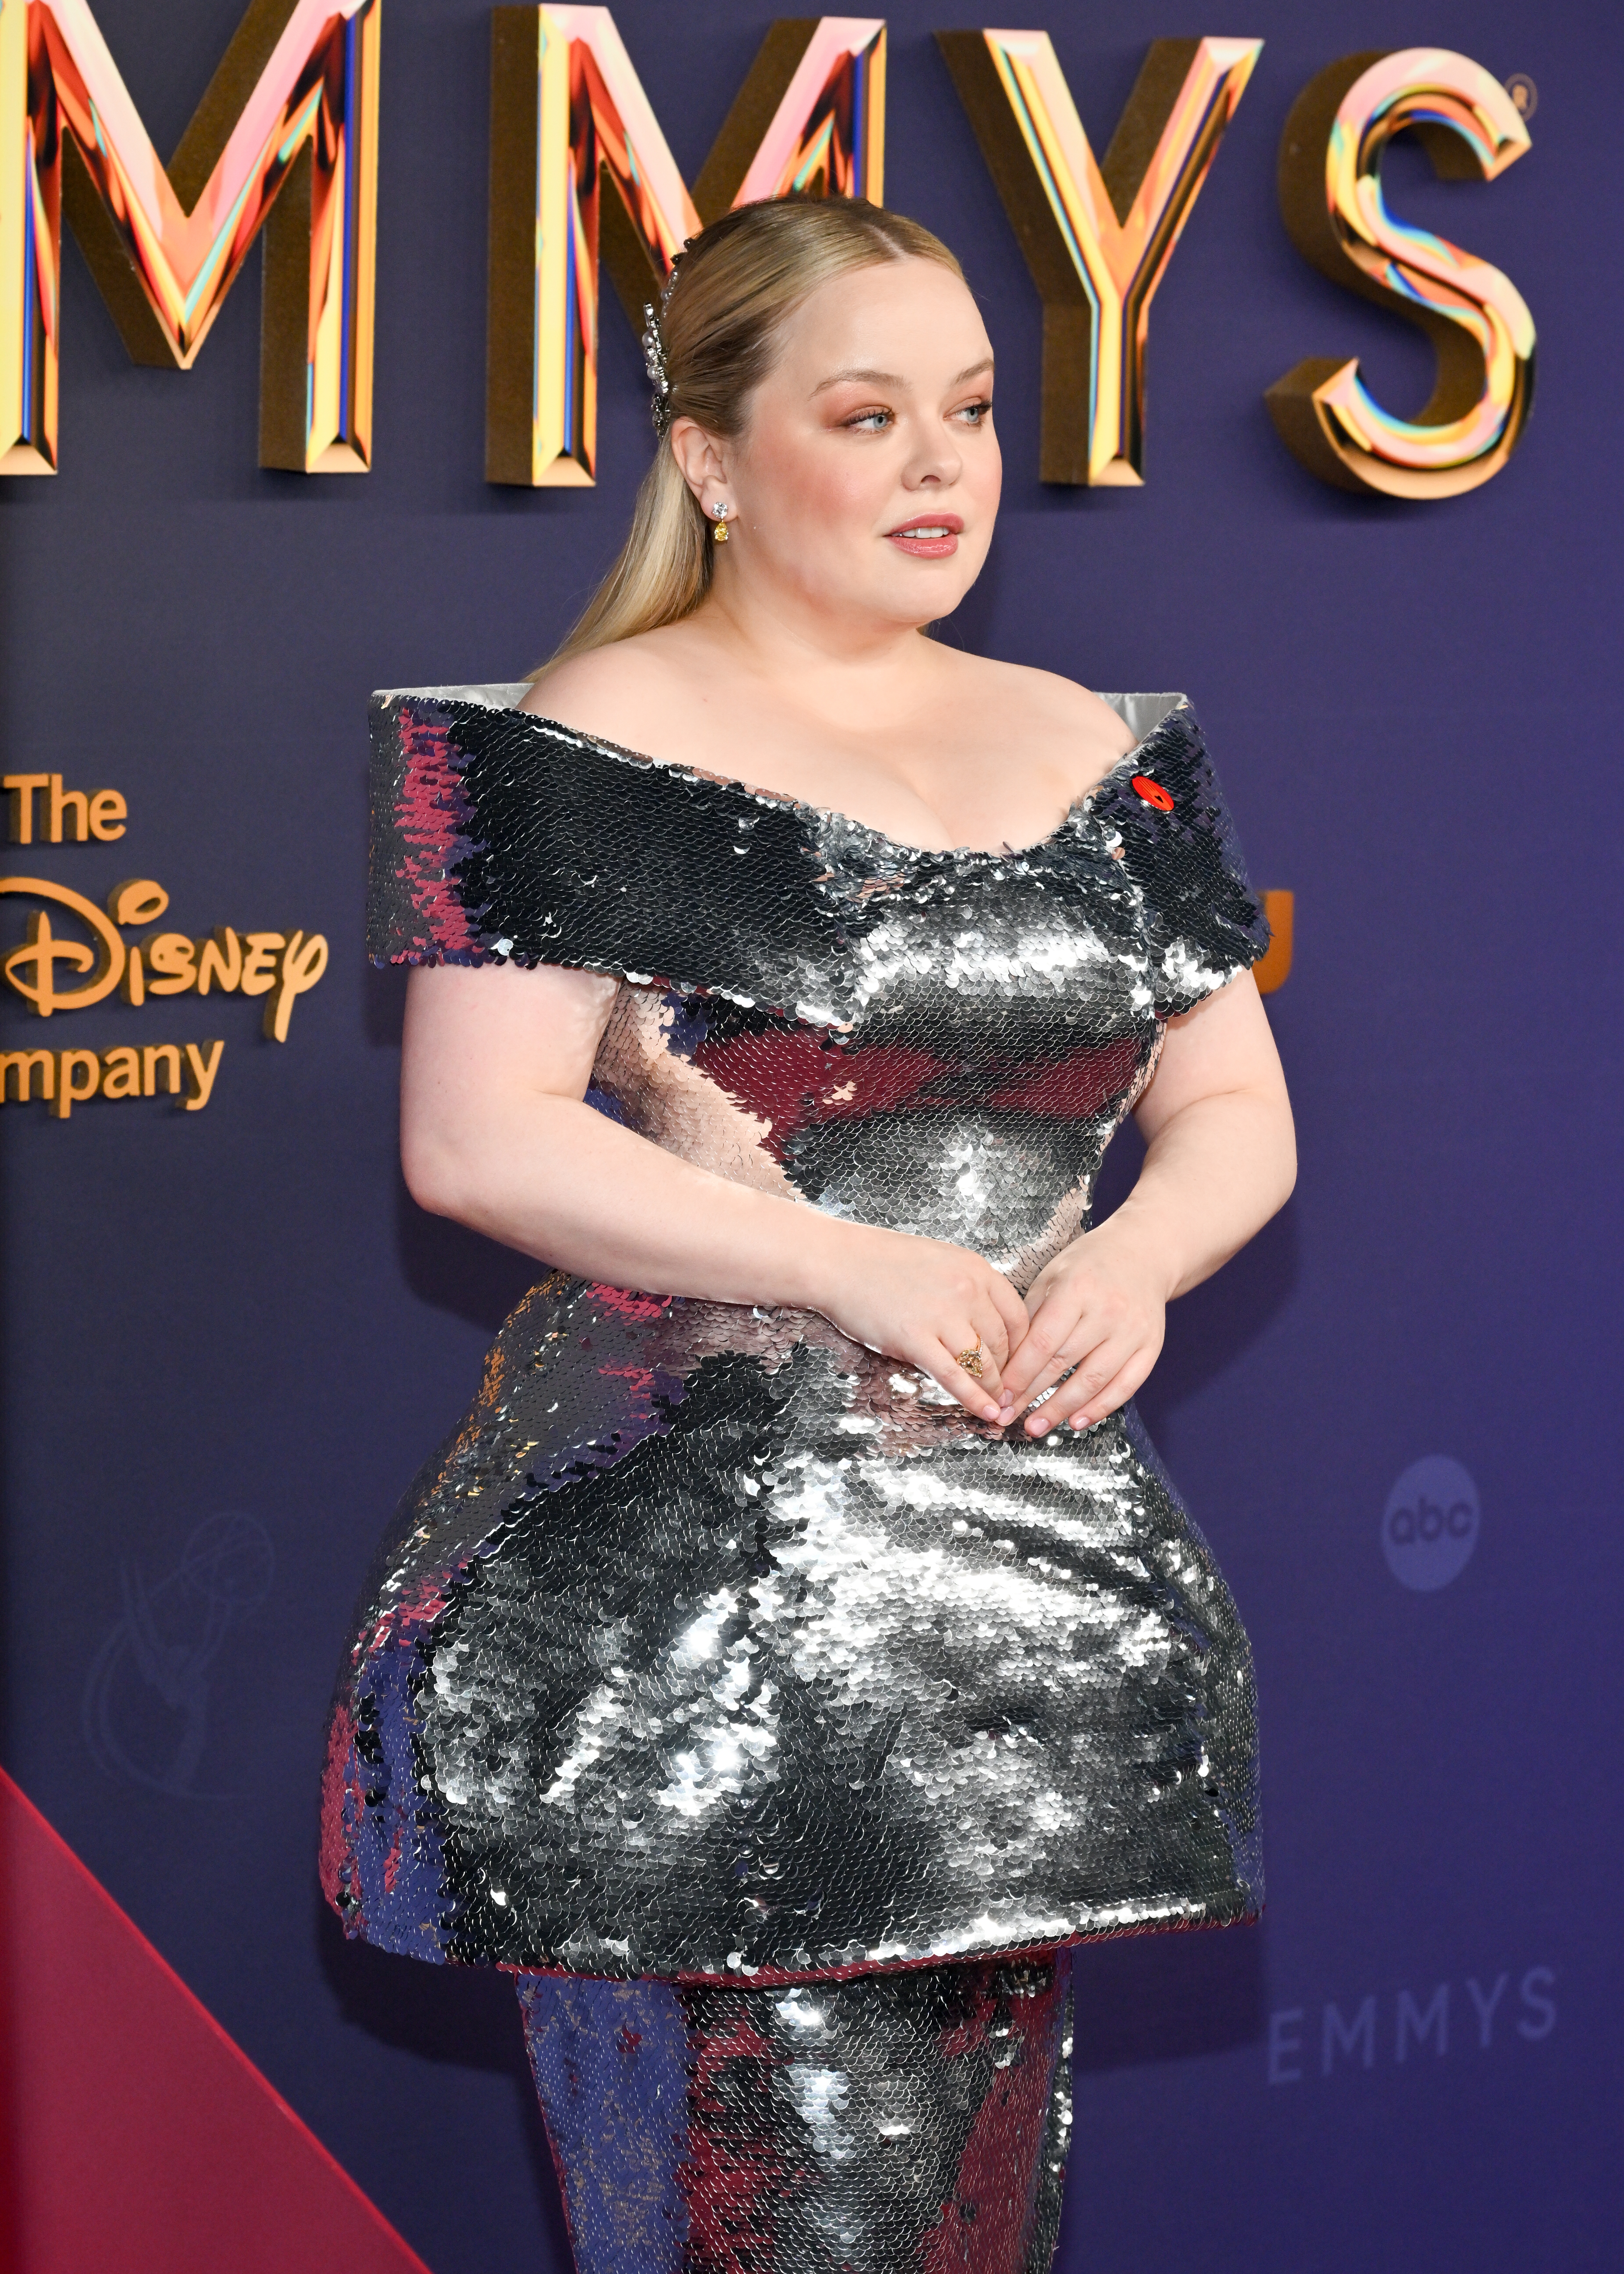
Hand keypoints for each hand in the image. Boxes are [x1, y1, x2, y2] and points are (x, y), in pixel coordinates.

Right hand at [807, 1224, 1029, 1423]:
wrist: (836, 1261)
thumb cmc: (882, 1263)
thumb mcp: (939, 1262)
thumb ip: (966, 1287)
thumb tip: (985, 1322)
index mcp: (975, 1268)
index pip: (1017, 1316)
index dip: (1022, 1347)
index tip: (1018, 1365)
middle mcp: (966, 1290)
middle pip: (1002, 1343)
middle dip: (1008, 1374)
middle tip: (1010, 1394)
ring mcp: (941, 1314)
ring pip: (983, 1363)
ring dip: (993, 1390)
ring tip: (1000, 1408)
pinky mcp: (915, 1338)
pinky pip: (954, 1376)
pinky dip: (974, 1399)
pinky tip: (986, 1413)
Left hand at [999, 1221, 1168, 1435]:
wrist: (1143, 1253)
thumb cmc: (1090, 1265)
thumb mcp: (1052, 1277)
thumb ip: (1031, 1316)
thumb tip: (1006, 1363)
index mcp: (1076, 1290)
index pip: (1043, 1341)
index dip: (1019, 1374)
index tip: (1000, 1395)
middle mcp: (1107, 1311)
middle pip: (1064, 1363)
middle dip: (1031, 1395)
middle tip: (1007, 1417)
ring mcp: (1133, 1331)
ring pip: (1093, 1381)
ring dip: (1061, 1409)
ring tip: (1036, 1427)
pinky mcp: (1152, 1347)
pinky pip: (1125, 1386)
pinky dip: (1100, 1408)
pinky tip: (1077, 1422)